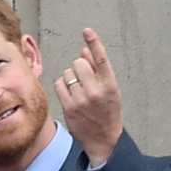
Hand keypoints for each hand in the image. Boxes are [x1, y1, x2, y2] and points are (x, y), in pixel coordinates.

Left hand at [54, 28, 122, 166]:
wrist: (103, 139)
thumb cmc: (107, 112)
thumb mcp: (110, 90)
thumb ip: (98, 70)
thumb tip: (84, 50)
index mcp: (110, 84)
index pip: (101, 58)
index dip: (94, 43)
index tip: (87, 31)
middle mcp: (96, 90)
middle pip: (79, 63)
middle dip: (79, 67)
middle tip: (83, 79)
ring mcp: (81, 99)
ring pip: (68, 73)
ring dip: (70, 77)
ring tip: (78, 89)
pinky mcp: (69, 107)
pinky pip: (59, 85)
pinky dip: (62, 86)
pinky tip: (69, 93)